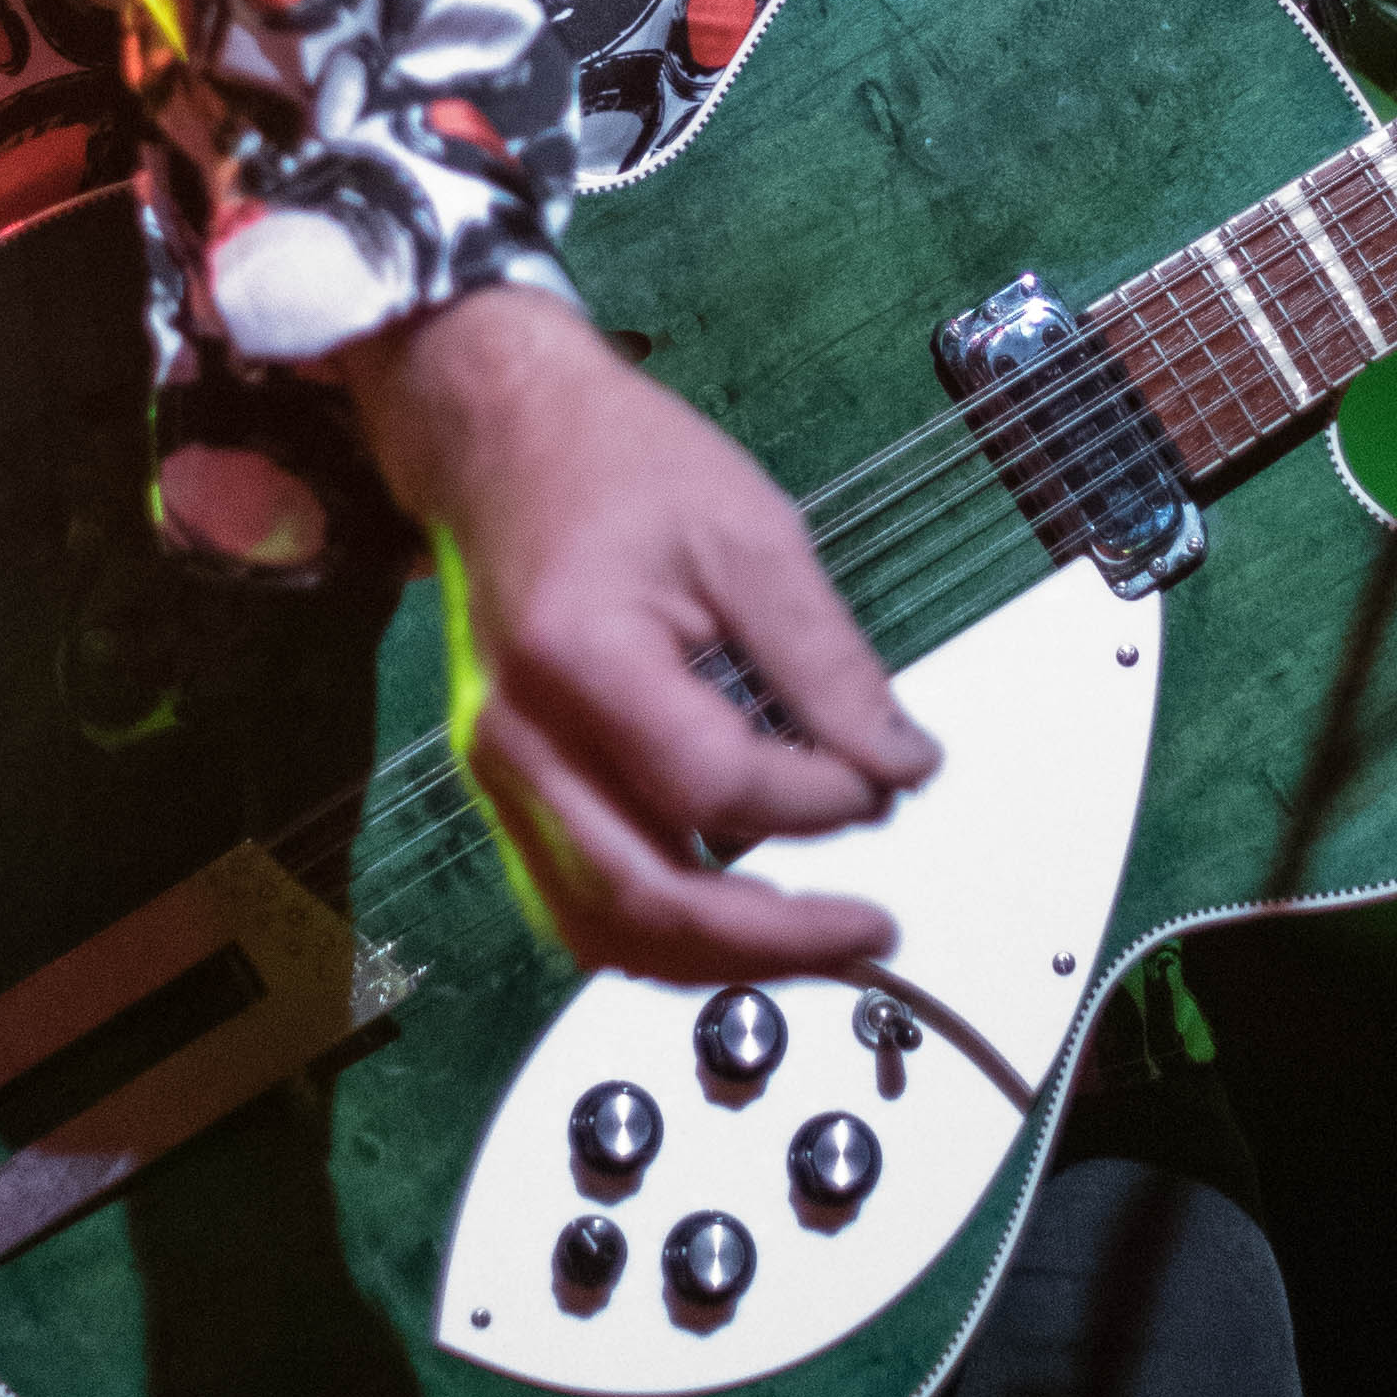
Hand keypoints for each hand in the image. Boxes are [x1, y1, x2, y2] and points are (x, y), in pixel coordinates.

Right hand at [342, 284, 934, 982]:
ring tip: (817, 946)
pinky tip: (736, 924)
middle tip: (871, 931)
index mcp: (576, 658)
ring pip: (598, 927)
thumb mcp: (749, 533)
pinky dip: (659, 934)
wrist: (500, 436)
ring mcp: (498, 777)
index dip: (817, 797)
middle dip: (772, 941)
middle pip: (641, 898)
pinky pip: (574, 901)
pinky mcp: (506, 790)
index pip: (712, 784)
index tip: (887, 772)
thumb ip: (826, 661)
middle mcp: (520, 740)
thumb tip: (899, 766)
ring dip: (716, 961)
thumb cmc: (615, 464)